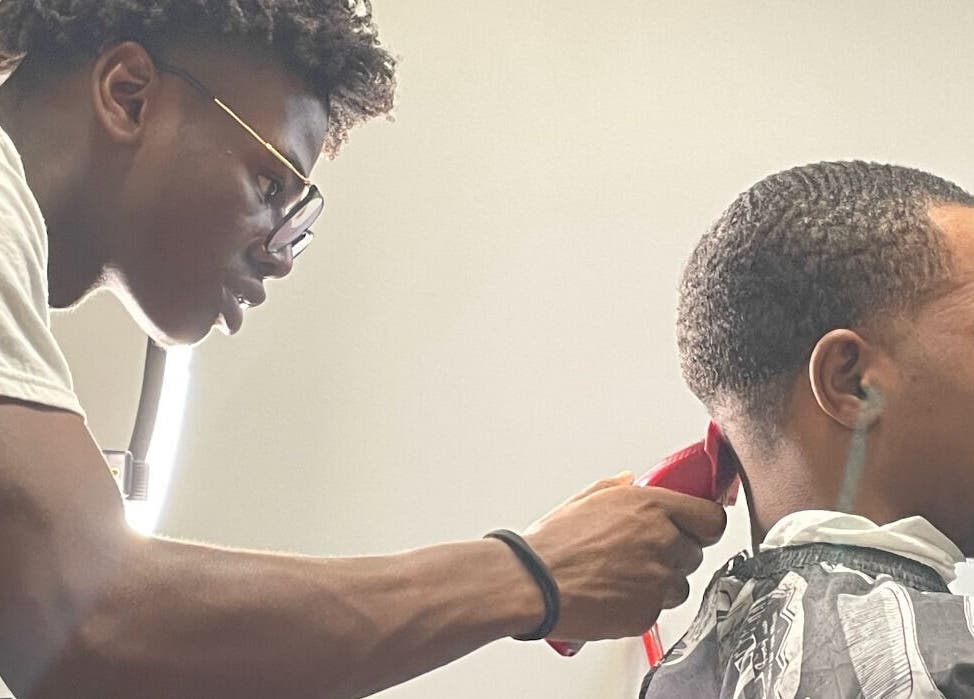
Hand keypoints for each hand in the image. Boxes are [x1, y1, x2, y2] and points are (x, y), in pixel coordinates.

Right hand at [523, 473, 725, 640]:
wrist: (535, 584)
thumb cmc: (553, 543)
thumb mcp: (584, 500)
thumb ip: (616, 488)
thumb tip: (628, 481)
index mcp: (652, 508)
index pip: (711, 519)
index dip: (703, 525)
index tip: (696, 528)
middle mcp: (663, 542)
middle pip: (695, 552)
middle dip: (674, 554)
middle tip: (644, 554)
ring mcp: (658, 580)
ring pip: (680, 584)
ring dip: (662, 582)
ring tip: (626, 577)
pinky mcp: (648, 613)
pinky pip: (659, 609)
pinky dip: (642, 605)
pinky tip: (615, 594)